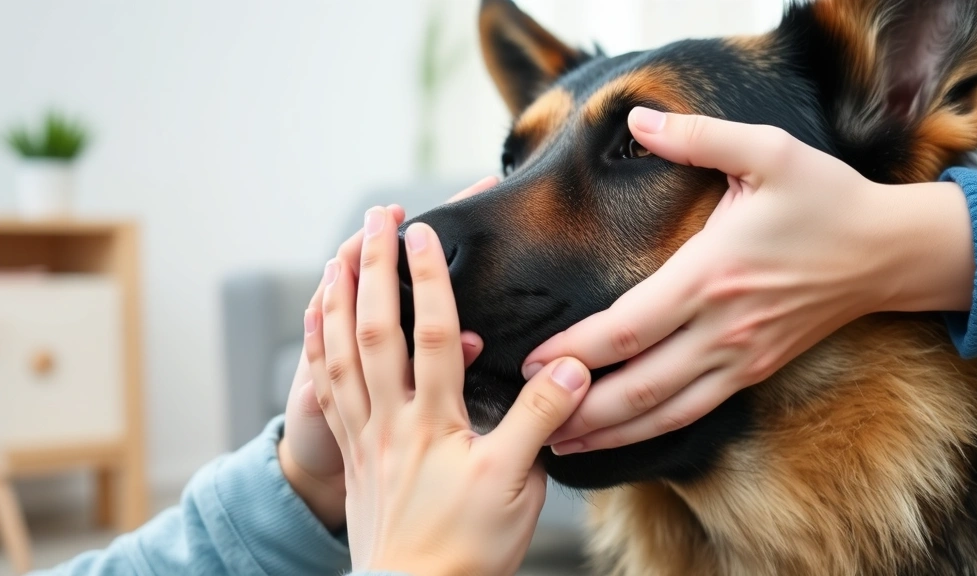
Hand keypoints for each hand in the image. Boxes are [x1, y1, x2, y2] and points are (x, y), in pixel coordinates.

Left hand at [304, 206, 589, 575]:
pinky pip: (325, 387)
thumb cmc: (466, 548)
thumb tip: (568, 368)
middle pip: (373, 330)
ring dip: (336, 298)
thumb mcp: (516, 486)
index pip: (429, 336)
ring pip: (339, 353)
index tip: (424, 233)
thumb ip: (538, 421)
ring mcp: (364, 433)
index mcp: (434, 424)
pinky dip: (317, 346)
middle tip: (376, 219)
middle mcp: (391, 420)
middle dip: (374, 268)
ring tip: (339, 253)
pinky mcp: (352, 450)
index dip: (428, 280)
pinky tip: (317, 321)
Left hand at [524, 109, 974, 454]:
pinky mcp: (753, 372)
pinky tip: (621, 436)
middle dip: (579, 407)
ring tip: (559, 444)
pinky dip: (651, 430)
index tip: (533, 357)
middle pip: (636, 385)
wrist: (889, 251)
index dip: (574, 349)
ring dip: (609, 433)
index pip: (626, 327)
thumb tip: (636, 119)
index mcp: (712, 275)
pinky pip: (693, 413)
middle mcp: (722, 328)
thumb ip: (698, 137)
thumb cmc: (825, 199)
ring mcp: (740, 359)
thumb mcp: (768, 151)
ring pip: (663, 412)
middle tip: (532, 415)